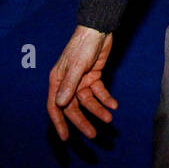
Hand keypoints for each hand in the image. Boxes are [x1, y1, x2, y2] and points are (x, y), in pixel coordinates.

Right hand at [47, 24, 116, 139]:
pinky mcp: (94, 76)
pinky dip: (106, 98)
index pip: (55, 106)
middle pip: (73, 107)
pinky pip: (99, 92)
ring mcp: (81, 80)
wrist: (99, 29)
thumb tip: (59, 104)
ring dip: (98, 110)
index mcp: (57, 80)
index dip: (59, 123)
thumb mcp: (76, 66)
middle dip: (82, 121)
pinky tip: (113, 105)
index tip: (65, 138)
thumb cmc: (83, 45)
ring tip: (109, 118)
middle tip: (92, 134)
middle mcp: (67, 83)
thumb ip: (69, 85)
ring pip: (88, 101)